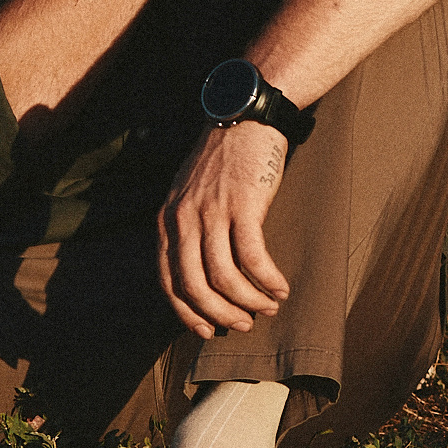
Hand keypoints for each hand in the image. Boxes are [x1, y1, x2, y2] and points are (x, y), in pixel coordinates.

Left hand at [157, 120, 292, 337]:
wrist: (245, 117)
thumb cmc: (222, 159)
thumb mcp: (188, 193)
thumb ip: (186, 227)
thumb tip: (200, 272)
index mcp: (167, 219)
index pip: (169, 281)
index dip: (188, 313)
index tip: (207, 330)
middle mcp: (184, 219)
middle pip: (196, 286)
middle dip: (220, 314)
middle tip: (244, 324)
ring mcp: (212, 212)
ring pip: (224, 277)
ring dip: (248, 301)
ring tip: (268, 307)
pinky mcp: (244, 206)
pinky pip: (253, 258)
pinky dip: (267, 280)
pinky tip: (280, 287)